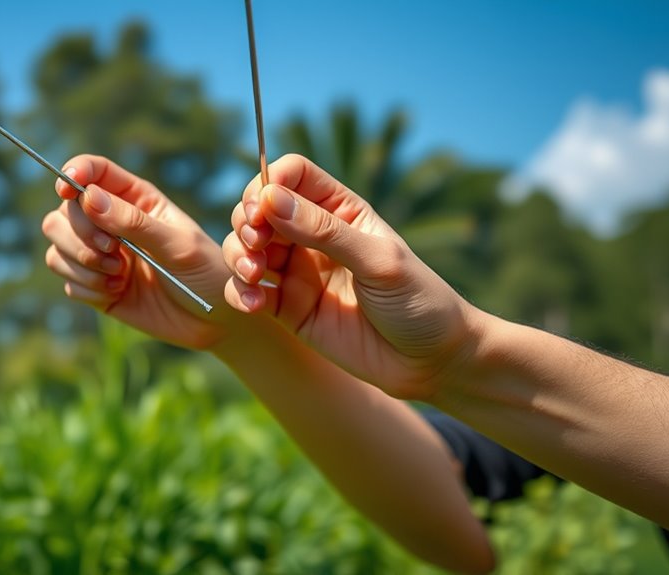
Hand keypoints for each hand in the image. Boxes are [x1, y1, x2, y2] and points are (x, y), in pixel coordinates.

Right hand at [42, 154, 247, 349]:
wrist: (214, 320)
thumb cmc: (206, 273)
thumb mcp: (178, 244)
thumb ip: (134, 222)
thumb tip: (88, 198)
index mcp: (135, 199)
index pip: (93, 172)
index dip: (74, 174)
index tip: (67, 188)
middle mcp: (112, 223)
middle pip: (64, 212)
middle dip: (81, 232)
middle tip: (113, 251)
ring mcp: (101, 256)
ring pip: (57, 246)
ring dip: (82, 262)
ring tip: (119, 276)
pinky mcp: (95, 287)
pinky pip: (67, 281)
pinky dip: (87, 288)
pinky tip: (117, 293)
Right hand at [222, 154, 480, 399]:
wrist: (431, 362)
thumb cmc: (418, 300)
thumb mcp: (377, 260)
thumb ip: (324, 231)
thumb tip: (271, 200)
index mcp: (339, 210)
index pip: (291, 175)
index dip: (268, 184)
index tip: (261, 210)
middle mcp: (313, 236)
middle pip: (258, 210)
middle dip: (246, 223)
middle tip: (256, 246)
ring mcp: (298, 271)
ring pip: (245, 249)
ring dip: (238, 257)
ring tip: (254, 275)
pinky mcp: (288, 308)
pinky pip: (249, 292)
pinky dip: (239, 293)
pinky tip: (253, 304)